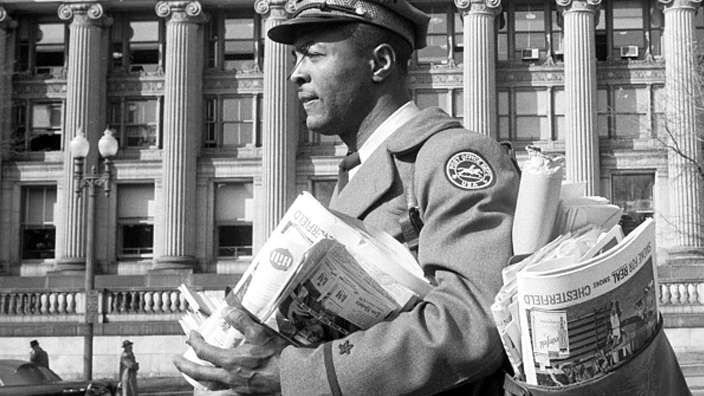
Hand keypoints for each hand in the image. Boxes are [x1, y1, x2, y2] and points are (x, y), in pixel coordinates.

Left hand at [173, 306, 288, 394]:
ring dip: (199, 381)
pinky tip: (219, 387)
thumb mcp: (260, 333)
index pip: (202, 351)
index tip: (192, 334)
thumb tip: (226, 310)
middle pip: (199, 373)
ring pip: (210, 388)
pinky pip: (226, 394)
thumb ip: (241, 320)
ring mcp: (236, 387)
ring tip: (195, 377)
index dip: (194, 340)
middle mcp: (229, 377)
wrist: (293, 376)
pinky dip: (218, 391)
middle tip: (175, 360)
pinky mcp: (246, 394)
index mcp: (230, 361)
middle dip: (184, 366)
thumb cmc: (278, 356)